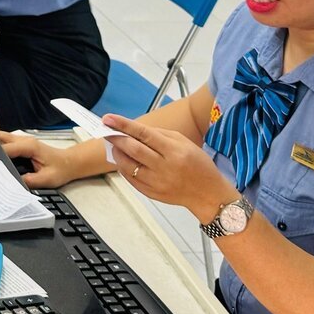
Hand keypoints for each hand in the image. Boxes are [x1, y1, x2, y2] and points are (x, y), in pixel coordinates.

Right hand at [0, 131, 97, 189]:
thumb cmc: (61, 168)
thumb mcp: (47, 179)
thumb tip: (14, 184)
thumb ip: (30, 181)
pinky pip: (3, 142)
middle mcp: (23, 140)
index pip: (5, 149)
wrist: (69, 162)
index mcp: (29, 146)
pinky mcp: (19, 145)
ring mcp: (21, 141)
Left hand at [102, 114, 237, 221]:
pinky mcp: (151, 193)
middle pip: (133, 150)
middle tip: (106, 130)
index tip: (108, 118)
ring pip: (128, 166)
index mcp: (173, 151)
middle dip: (116, 138)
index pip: (143, 134)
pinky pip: (131, 179)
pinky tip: (123, 160)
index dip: (123, 125)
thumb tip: (134, 130)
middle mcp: (164, 167)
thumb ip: (159, 135)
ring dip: (117, 153)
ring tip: (115, 145)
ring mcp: (156, 182)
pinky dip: (123, 168)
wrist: (208, 194)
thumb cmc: (198, 165)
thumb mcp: (184, 142)